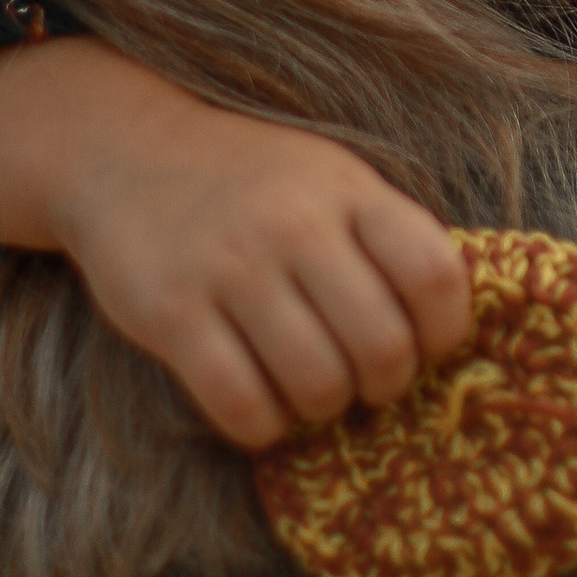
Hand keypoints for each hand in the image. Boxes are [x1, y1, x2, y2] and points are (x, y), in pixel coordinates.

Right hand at [0, 38, 471, 447]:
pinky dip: (264, 426)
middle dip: (384, 385)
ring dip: (324, 409)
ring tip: (312, 393)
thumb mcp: (330, 179)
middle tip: (365, 384)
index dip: (446, 332)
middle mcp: (294, 226)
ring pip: (317, 384)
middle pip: (382, 345)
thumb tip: (451, 331)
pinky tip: (261, 407)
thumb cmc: (251, 180)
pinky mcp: (172, 313)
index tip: (425, 345)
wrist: (124, 150)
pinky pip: (241, 404)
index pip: (436, 274)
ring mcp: (230, 269)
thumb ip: (385, 237)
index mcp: (348, 192)